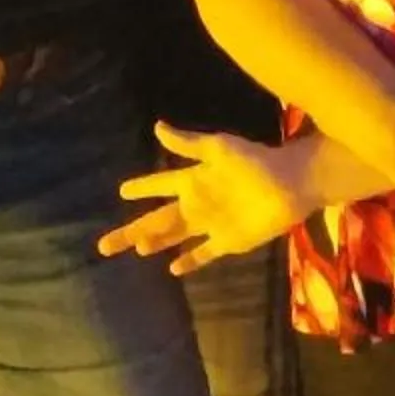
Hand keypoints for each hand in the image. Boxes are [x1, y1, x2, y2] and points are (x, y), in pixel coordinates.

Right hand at [101, 123, 312, 275]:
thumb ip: (187, 143)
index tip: (122, 191)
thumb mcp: (219, 148)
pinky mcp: (227, 242)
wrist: (290, 183)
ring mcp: (211, 225)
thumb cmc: (255, 162)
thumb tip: (157, 126)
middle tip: (104, 244)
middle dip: (131, 230)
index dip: (143, 187)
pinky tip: (172, 269)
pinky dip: (189, 261)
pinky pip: (203, 253)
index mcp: (193, 180)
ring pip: (174, 237)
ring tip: (136, 249)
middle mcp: (198, 204)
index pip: (160, 184)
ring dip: (155, 243)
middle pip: (157, 220)